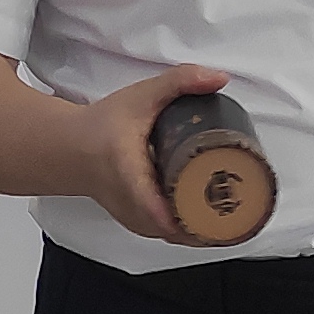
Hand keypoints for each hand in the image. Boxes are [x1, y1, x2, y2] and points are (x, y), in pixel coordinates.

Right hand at [74, 64, 230, 243]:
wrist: (71, 149)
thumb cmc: (101, 126)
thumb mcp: (141, 97)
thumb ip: (178, 82)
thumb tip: (218, 78)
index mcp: (129, 174)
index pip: (157, 208)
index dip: (189, 215)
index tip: (219, 211)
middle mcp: (131, 204)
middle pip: (176, 228)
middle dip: (210, 223)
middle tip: (242, 208)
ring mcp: (134, 218)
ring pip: (174, 235)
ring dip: (202, 229)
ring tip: (233, 214)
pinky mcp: (137, 223)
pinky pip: (168, 233)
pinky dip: (189, 229)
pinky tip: (210, 220)